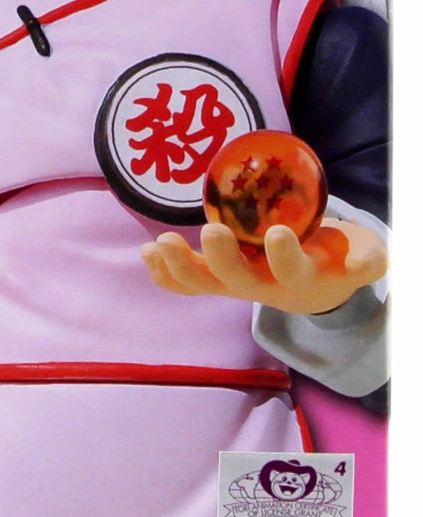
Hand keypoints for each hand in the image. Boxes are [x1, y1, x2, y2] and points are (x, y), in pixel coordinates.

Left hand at [141, 217, 387, 315]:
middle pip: (241, 281)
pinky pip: (188, 284)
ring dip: (182, 266)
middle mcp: (266, 286)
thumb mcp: (364, 255)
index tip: (279, 234)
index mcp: (303, 277)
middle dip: (224, 258)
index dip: (285, 257)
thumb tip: (362, 265)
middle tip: (212, 230)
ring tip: (160, 244)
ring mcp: (239, 285)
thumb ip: (369, 258)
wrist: (320, 282)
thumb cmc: (339, 256)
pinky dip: (165, 273)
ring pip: (206, 285)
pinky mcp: (219, 280)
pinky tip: (147, 254)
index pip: (293, 272)